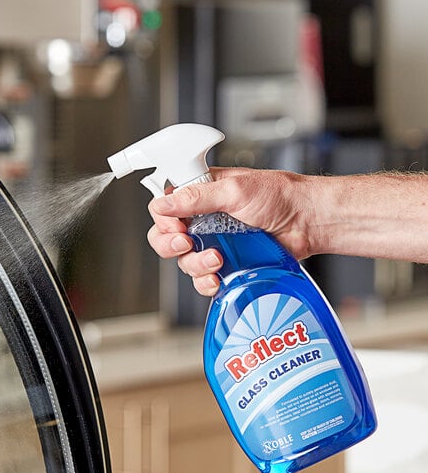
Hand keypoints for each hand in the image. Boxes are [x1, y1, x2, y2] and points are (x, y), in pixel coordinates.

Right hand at [147, 167, 314, 295]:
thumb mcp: (235, 189)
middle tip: (185, 242)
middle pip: (165, 237)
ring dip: (195, 264)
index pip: (165, 207)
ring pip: (184, 261)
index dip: (163, 218)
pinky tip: (217, 278)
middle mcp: (203, 220)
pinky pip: (203, 279)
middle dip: (170, 244)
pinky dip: (206, 282)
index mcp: (201, 194)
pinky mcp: (226, 264)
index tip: (176, 225)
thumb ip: (196, 197)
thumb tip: (164, 203)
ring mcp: (214, 243)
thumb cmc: (280, 197)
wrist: (308, 222)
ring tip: (216, 258)